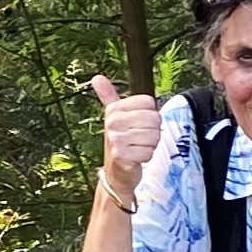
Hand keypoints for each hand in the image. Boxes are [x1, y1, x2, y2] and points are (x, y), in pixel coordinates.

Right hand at [92, 75, 161, 192]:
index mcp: (114, 110)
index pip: (149, 103)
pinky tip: (137, 158)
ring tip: (137, 148)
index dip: (150, 116)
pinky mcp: (121, 155)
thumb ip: (109, 97)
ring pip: (153, 136)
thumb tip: (97, 78)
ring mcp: (116, 139)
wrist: (115, 173)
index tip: (138, 125)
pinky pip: (149, 151)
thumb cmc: (120, 143)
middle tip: (139, 139)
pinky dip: (146, 157)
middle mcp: (113, 122)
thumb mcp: (114, 118)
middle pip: (154, 119)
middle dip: (152, 132)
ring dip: (150, 145)